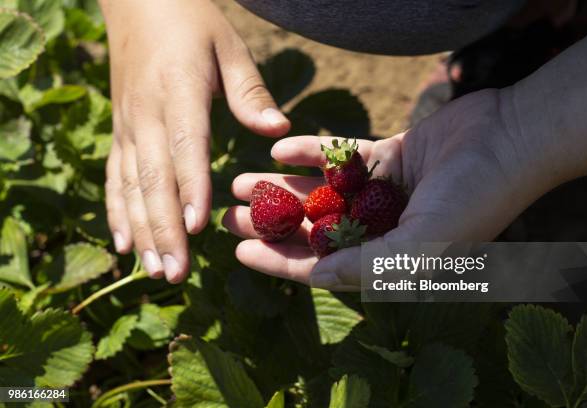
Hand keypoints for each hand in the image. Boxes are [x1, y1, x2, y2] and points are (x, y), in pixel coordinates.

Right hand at [101, 0, 289, 281]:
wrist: (138, 3)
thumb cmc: (192, 24)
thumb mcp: (228, 46)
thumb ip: (250, 91)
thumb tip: (278, 129)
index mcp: (178, 90)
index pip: (184, 145)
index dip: (189, 186)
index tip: (195, 227)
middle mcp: (147, 114)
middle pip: (154, 178)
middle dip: (164, 228)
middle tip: (175, 273)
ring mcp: (128, 126)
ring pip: (132, 186)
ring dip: (142, 231)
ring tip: (154, 271)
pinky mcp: (120, 133)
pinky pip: (116, 178)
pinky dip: (118, 213)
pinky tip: (125, 245)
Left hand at [223, 89, 548, 289]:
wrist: (511, 138)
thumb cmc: (476, 197)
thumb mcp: (425, 242)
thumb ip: (371, 265)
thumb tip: (318, 279)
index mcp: (389, 257)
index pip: (324, 266)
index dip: (279, 262)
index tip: (239, 251)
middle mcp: (383, 227)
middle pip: (314, 229)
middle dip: (271, 223)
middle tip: (230, 214)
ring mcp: (383, 191)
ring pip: (320, 192)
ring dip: (282, 187)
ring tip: (242, 181)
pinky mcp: (387, 156)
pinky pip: (340, 156)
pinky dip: (312, 152)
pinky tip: (279, 149)